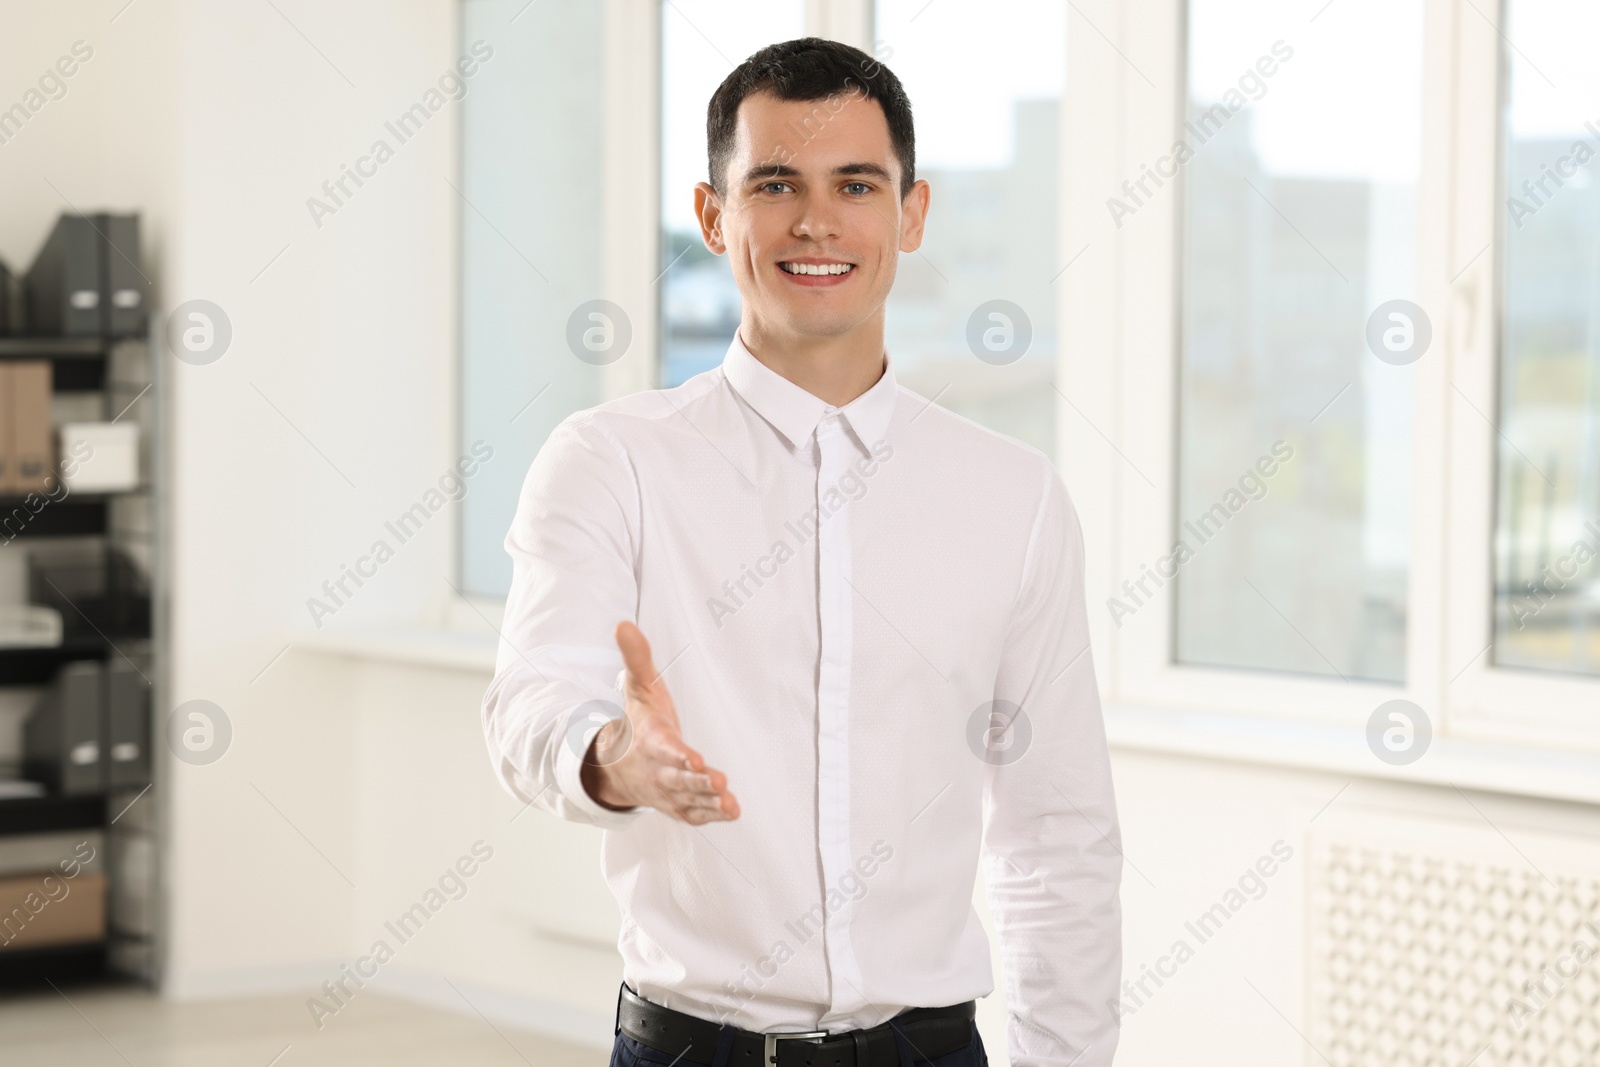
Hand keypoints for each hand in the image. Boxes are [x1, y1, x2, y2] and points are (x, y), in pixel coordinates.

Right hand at [579, 620, 739, 824]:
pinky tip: (732, 812)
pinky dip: (710, 815)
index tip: (696, 759)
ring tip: (731, 803)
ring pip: (689, 799)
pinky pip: (693, 814)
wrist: (617, 765)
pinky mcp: (677, 805)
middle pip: (679, 779)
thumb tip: (623, 624)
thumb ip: (636, 658)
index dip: (680, 755)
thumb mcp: (639, 687)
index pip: (666, 749)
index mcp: (651, 741)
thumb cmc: (638, 722)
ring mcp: (667, 791)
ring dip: (709, 802)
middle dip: (699, 783)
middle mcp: (658, 770)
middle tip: (720, 782)